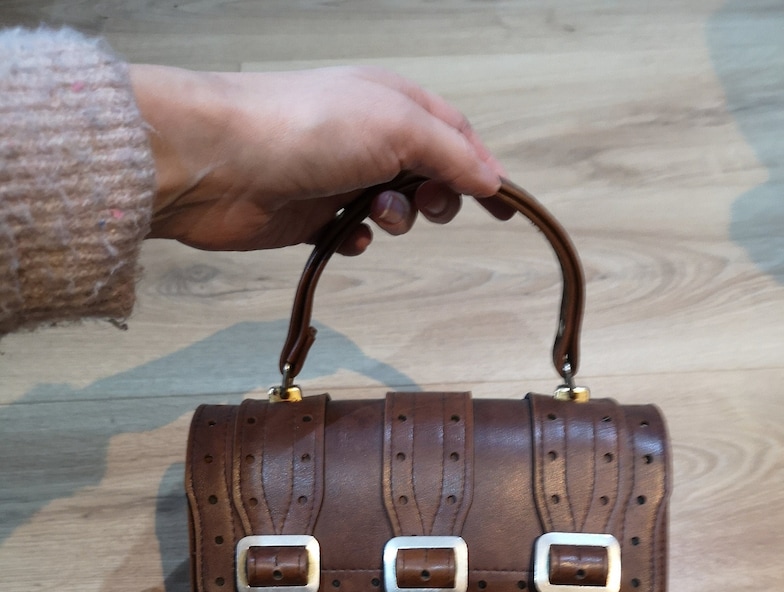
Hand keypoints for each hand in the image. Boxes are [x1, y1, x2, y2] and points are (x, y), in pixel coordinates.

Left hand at [129, 64, 508, 254]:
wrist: (220, 162)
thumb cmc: (305, 127)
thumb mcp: (399, 127)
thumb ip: (452, 155)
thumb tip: (492, 179)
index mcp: (394, 102)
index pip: (455, 136)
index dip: (483, 170)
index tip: (506, 206)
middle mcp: (368, 135)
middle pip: (429, 175)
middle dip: (437, 198)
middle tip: (425, 204)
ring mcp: (339, 176)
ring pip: (393, 210)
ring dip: (396, 220)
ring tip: (373, 214)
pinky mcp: (311, 215)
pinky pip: (353, 236)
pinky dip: (357, 240)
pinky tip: (345, 236)